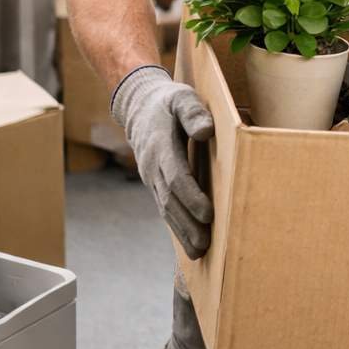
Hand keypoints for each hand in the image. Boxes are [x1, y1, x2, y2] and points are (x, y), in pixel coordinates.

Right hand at [110, 66, 214, 259]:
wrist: (139, 107)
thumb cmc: (168, 102)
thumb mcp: (182, 97)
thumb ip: (193, 112)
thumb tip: (205, 131)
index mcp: (160, 146)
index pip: (176, 177)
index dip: (191, 197)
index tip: (208, 214)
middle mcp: (151, 167)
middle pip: (170, 200)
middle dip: (188, 224)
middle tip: (206, 244)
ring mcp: (150, 177)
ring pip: (165, 208)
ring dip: (182, 231)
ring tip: (201, 251)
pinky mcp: (153, 183)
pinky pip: (163, 207)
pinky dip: (176, 226)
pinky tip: (189, 242)